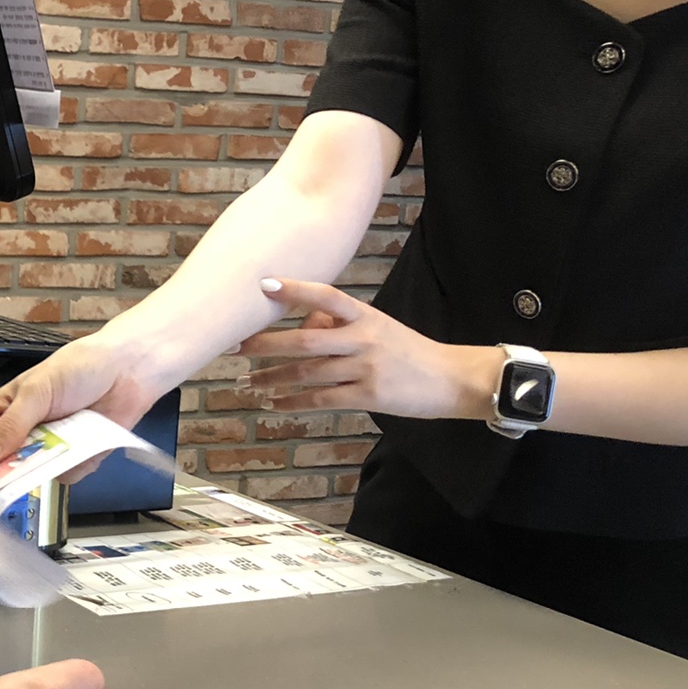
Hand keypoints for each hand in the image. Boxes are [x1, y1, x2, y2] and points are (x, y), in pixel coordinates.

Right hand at [0, 331, 163, 464]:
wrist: (127, 369)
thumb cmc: (76, 368)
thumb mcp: (35, 393)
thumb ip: (10, 427)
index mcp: (3, 414)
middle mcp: (23, 435)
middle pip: (6, 470)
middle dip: (15, 471)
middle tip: (24, 465)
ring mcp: (49, 449)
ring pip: (38, 476)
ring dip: (52, 463)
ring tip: (68, 436)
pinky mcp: (75, 459)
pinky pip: (69, 475)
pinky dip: (79, 462)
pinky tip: (88, 440)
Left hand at [238, 278, 496, 418]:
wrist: (452, 379)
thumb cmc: (408, 351)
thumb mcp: (378, 326)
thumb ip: (340, 322)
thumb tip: (302, 320)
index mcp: (365, 316)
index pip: (327, 296)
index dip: (295, 289)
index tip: (263, 285)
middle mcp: (364, 338)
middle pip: (305, 340)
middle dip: (265, 344)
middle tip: (234, 347)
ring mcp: (366, 368)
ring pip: (307, 373)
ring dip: (272, 379)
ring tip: (247, 382)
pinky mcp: (369, 396)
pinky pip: (321, 399)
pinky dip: (293, 402)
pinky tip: (273, 403)